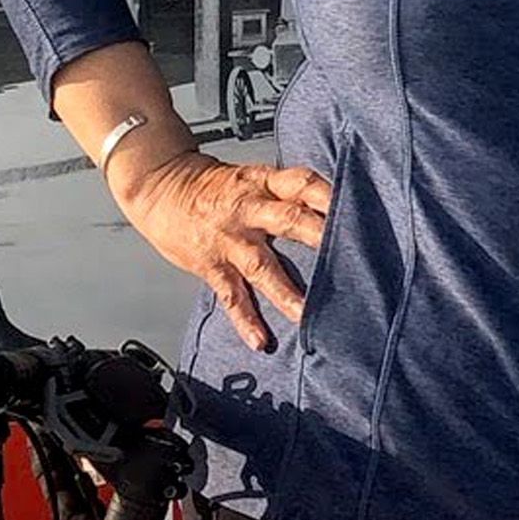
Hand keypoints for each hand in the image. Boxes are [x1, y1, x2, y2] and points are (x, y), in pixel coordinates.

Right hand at [113, 147, 331, 355]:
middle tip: (352, 257)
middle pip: (290, 220)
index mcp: (263, 183)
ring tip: (308, 315)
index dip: (330, 195)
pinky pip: (231, 295)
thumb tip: (336, 213)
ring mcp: (230, 239)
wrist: (157, 185)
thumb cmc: (213, 185)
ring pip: (262, 266)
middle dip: (320, 238)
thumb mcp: (253, 179)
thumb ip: (288, 194)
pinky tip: (260, 340)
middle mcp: (249, 209)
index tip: (361, 210)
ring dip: (286, 292)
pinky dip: (245, 320)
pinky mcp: (211, 265)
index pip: (302, 183)